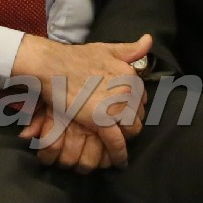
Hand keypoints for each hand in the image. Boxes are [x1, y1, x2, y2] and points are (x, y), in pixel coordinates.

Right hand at [11, 33, 152, 161]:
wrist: (53, 66)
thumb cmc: (77, 58)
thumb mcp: (108, 48)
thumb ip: (131, 49)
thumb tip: (149, 40)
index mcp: (131, 75)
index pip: (142, 99)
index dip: (133, 107)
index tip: (124, 112)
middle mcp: (128, 90)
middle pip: (138, 116)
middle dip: (130, 123)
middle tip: (118, 128)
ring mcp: (116, 106)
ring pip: (131, 130)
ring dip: (126, 138)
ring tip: (118, 143)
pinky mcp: (101, 121)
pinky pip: (117, 143)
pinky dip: (119, 155)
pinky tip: (120, 162)